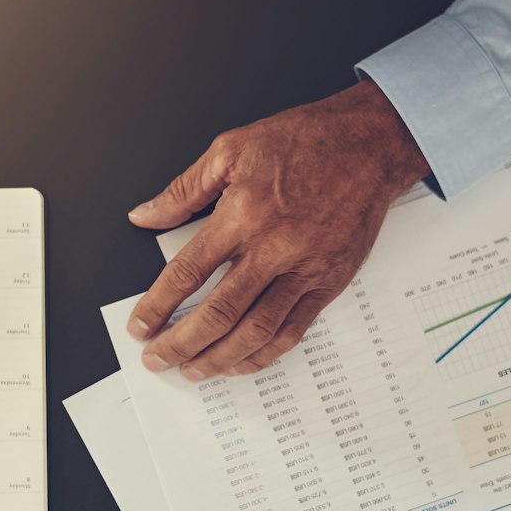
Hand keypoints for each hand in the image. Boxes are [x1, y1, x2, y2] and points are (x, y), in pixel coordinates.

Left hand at [125, 80, 426, 377]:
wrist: (370, 143)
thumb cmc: (305, 140)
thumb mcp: (232, 148)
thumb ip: (184, 189)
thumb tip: (144, 215)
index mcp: (242, 213)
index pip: (188, 272)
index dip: (158, 305)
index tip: (140, 326)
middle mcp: (273, 247)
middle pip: (218, 313)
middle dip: (180, 343)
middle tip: (157, 359)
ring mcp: (304, 269)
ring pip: (255, 331)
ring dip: (219, 358)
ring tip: (193, 370)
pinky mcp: (329, 282)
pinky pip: (293, 330)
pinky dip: (264, 354)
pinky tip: (241, 362)